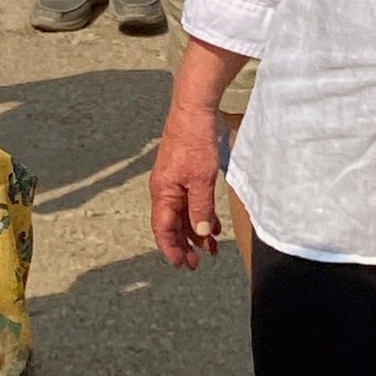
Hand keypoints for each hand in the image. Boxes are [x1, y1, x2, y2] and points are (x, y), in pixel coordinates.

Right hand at [150, 98, 224, 269]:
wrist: (194, 110)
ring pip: (182, 215)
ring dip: (194, 232)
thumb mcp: (202, 179)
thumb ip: (201, 208)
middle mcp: (164, 189)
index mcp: (163, 192)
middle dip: (184, 245)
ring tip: (210, 248)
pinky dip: (200, 215)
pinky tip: (213, 225)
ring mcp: (173, 181)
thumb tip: (200, 232)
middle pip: (171, 225)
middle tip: (197, 263)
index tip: (182, 265)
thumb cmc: (194, 141)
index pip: (162, 229)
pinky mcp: (183, 174)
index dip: (171, 249)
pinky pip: (189, 201)